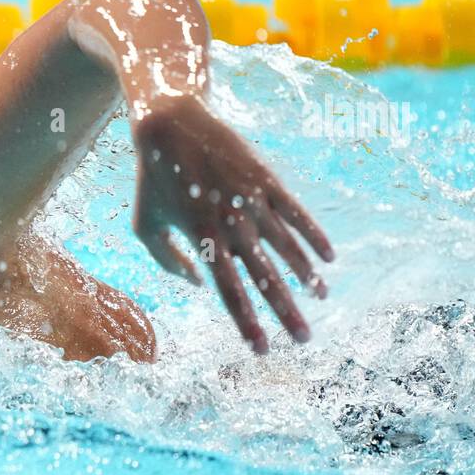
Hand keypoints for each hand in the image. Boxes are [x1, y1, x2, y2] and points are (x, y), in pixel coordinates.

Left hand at [131, 95, 334, 352]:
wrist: (171, 125)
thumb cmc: (154, 181)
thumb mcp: (146, 226)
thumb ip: (169, 262)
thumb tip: (199, 284)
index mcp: (202, 241)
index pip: (230, 293)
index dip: (248, 323)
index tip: (263, 349)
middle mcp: (231, 225)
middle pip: (264, 279)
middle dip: (285, 313)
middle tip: (304, 340)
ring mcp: (252, 202)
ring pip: (287, 248)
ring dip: (306, 277)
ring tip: (321, 298)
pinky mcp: (266, 181)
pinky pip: (296, 214)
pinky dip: (314, 236)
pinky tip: (329, 258)